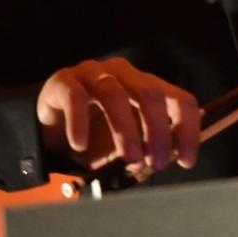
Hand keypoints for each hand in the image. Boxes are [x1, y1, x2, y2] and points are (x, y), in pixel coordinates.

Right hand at [35, 57, 199, 174]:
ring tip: (128, 158)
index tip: (186, 160)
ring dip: (125, 131)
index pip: (179, 99)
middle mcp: (124, 74)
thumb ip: (143, 151)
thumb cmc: (94, 136)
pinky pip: (76, 99)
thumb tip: (162, 162)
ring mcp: (94, 73)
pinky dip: (79, 124)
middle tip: (157, 162)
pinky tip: (80, 145)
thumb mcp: (124, 147)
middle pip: (151, 94)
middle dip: (158, 132)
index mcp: (147, 86)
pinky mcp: (65, 81)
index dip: (187, 129)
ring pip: (115, 96)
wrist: (50, 128)